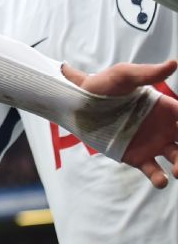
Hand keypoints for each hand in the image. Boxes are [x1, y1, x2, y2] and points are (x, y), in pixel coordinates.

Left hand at [62, 60, 177, 187]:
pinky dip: (160, 179)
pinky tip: (161, 180)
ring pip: (177, 158)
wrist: (77, 104)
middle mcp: (165, 127)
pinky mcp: (138, 158)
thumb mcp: (123, 76)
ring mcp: (153, 144)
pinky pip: (154, 171)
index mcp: (166, 108)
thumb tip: (174, 63)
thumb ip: (147, 73)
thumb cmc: (101, 85)